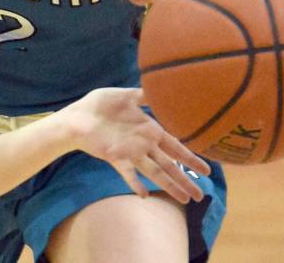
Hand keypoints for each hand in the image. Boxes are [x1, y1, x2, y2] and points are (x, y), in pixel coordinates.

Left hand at [62, 88, 210, 203]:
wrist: (76, 116)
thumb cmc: (98, 105)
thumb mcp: (124, 96)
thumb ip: (144, 95)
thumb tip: (163, 84)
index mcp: (149, 129)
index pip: (175, 146)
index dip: (190, 157)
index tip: (207, 170)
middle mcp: (143, 144)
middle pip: (168, 164)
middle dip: (185, 179)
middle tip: (201, 196)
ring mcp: (130, 152)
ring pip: (154, 172)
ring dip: (169, 185)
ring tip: (184, 200)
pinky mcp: (114, 157)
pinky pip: (126, 172)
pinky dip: (134, 183)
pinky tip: (144, 195)